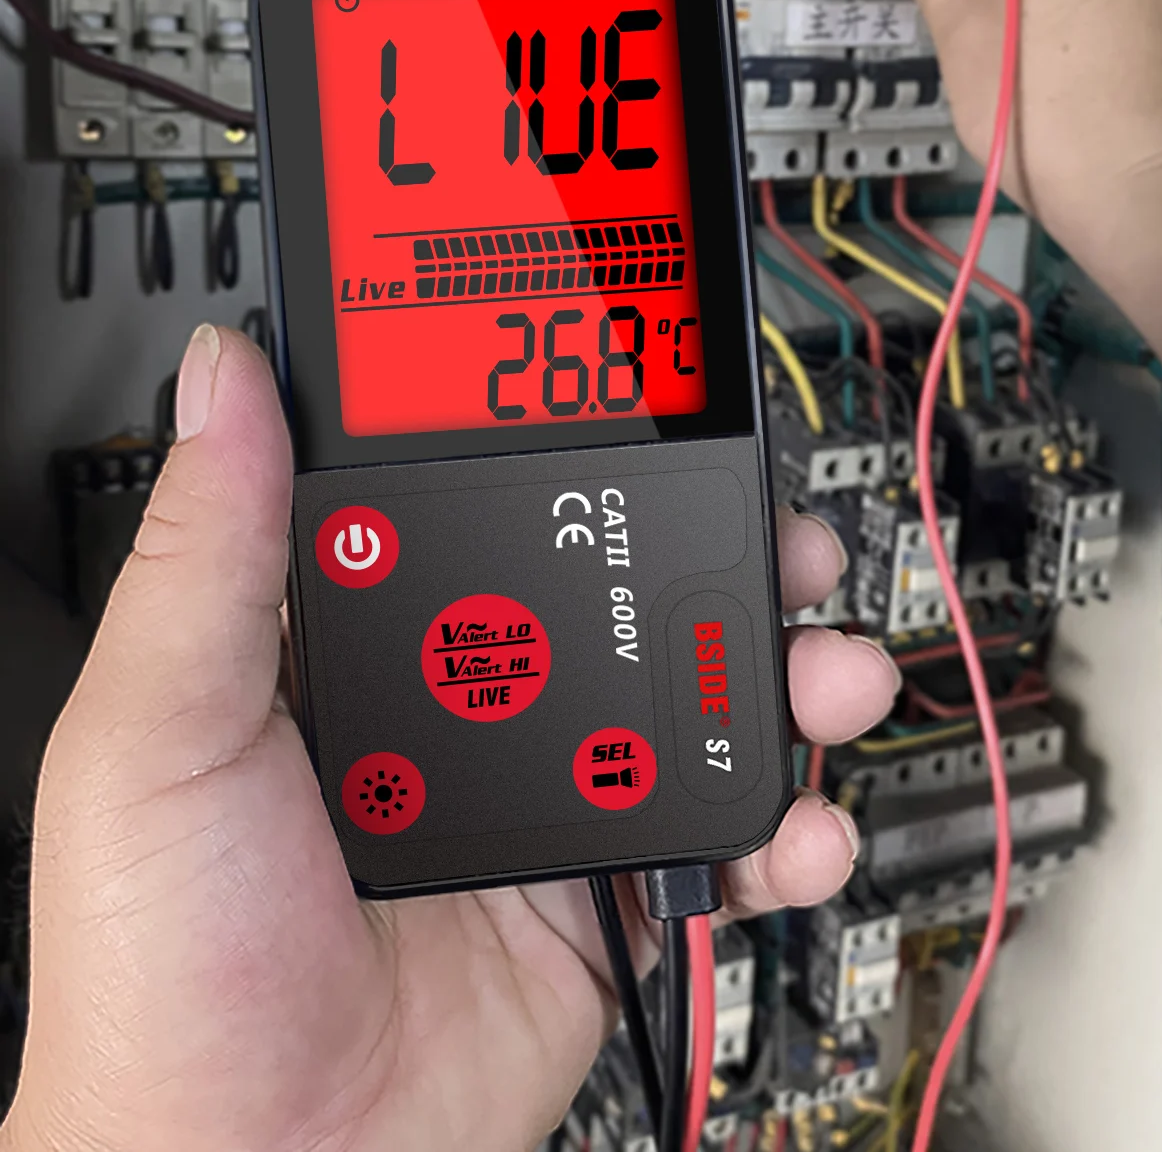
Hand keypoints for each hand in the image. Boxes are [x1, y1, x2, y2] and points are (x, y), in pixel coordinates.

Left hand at [3, 326, 898, 1151]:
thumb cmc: (164, 969)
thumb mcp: (156, 734)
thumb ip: (207, 555)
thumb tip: (224, 379)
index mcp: (365, 643)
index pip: (479, 502)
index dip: (563, 443)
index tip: (636, 391)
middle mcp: (467, 700)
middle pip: (614, 586)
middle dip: (713, 545)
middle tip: (771, 528)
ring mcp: (546, 793)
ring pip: (689, 696)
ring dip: (778, 669)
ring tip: (820, 669)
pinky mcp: (605, 889)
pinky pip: (720, 839)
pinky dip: (782, 826)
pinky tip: (794, 823)